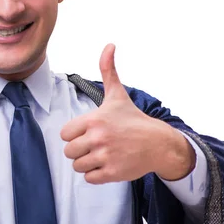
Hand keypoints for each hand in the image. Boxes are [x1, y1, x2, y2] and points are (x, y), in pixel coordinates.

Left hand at [60, 44, 194, 183]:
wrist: (158, 143)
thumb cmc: (133, 119)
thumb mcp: (117, 95)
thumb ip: (108, 70)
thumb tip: (109, 45)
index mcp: (94, 120)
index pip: (65, 134)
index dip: (74, 134)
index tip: (87, 132)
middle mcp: (98, 139)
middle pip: (69, 151)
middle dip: (79, 149)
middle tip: (94, 145)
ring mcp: (105, 157)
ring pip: (78, 166)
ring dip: (87, 162)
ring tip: (101, 154)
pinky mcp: (113, 173)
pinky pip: (89, 178)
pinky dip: (95, 174)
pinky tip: (107, 164)